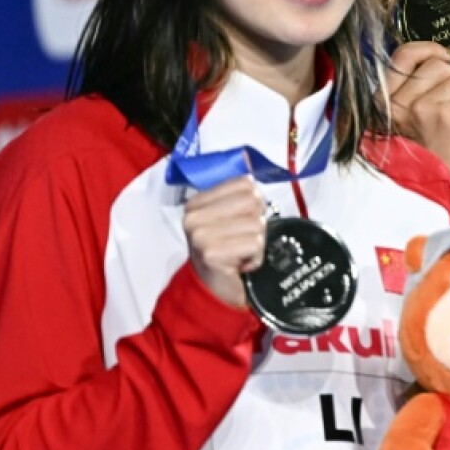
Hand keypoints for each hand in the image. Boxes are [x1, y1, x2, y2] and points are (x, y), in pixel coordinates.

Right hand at [182, 176, 265, 307]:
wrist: (214, 292)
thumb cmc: (227, 253)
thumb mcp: (231, 217)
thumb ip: (239, 191)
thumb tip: (247, 157)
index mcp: (196, 202)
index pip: (245, 183)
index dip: (253, 204)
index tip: (239, 222)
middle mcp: (193, 216)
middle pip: (253, 200)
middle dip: (256, 223)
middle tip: (241, 240)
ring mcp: (200, 235)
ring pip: (256, 224)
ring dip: (256, 243)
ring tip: (240, 253)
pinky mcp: (211, 253)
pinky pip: (255, 243)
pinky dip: (255, 257)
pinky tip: (240, 265)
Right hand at [384, 41, 449, 201]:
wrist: (421, 206)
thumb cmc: (416, 173)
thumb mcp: (401, 131)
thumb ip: (410, 101)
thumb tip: (442, 68)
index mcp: (382, 104)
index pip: (404, 56)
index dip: (429, 50)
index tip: (445, 57)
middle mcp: (396, 102)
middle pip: (439, 66)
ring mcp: (420, 107)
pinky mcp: (446, 116)